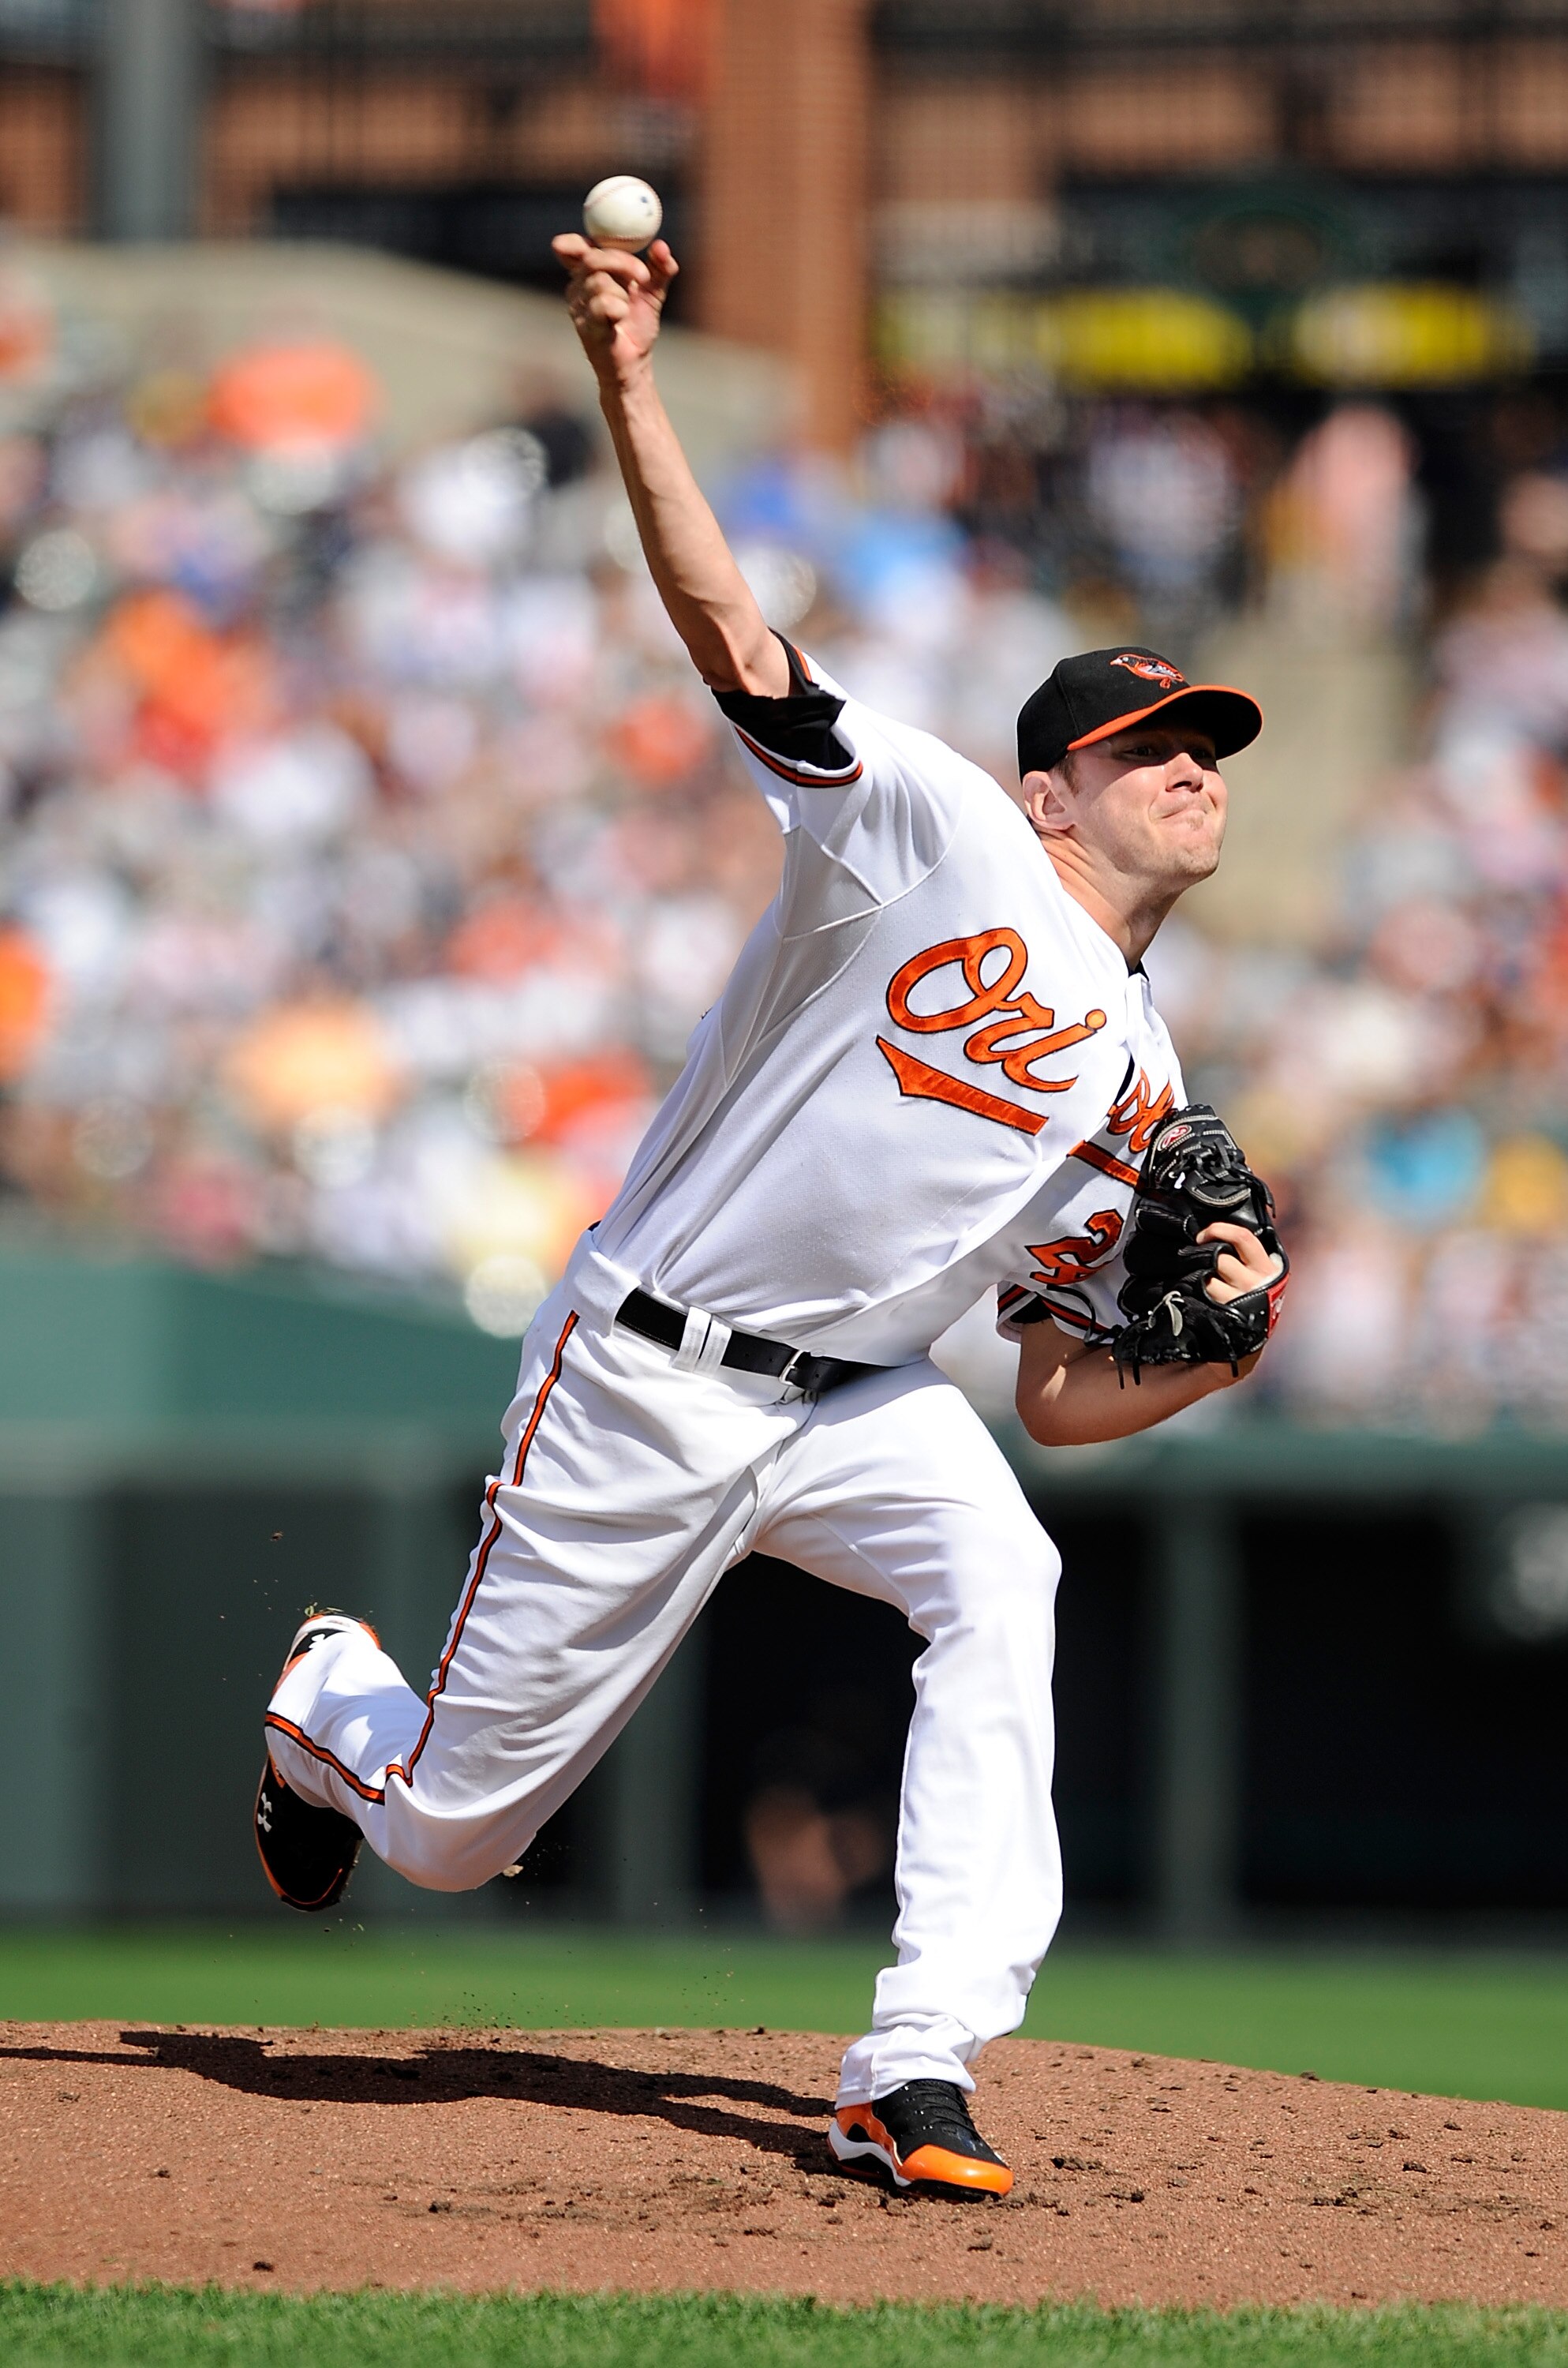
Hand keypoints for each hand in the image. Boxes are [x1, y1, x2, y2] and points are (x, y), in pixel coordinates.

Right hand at [552, 234, 678, 388]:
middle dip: (622, 262)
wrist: (636, 362)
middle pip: (592, 259)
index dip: (578, 241)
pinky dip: (619, 309)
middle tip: (643, 275)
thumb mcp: (653, 291)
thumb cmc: (638, 324)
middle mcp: (578, 288)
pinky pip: (602, 305)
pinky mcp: (585, 327)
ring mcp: (578, 308)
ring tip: (628, 309)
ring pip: (599, 283)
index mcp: (590, 274)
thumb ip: (660, 267)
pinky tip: (621, 320)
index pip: (573, 249)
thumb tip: (662, 246)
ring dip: (623, 293)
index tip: (599, 241)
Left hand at [1199, 1220, 1282, 1305]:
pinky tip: (1199, 1295)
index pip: (1243, 1238)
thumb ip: (1249, 1255)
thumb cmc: (1257, 1299)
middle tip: (1196, 1259)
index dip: (1218, 1230)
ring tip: (1200, 1281)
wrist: (1254, 1335)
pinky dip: (1197, 1292)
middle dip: (1204, 1256)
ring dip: (1199, 1276)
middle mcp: (1255, 1282)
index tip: (1203, 1235)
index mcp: (1267, 1267)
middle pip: (1221, 1258)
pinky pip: (1204, 1295)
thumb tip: (1221, 1235)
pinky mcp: (1225, 1313)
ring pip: (1209, 1277)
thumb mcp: (1264, 1274)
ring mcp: (1240, 1299)